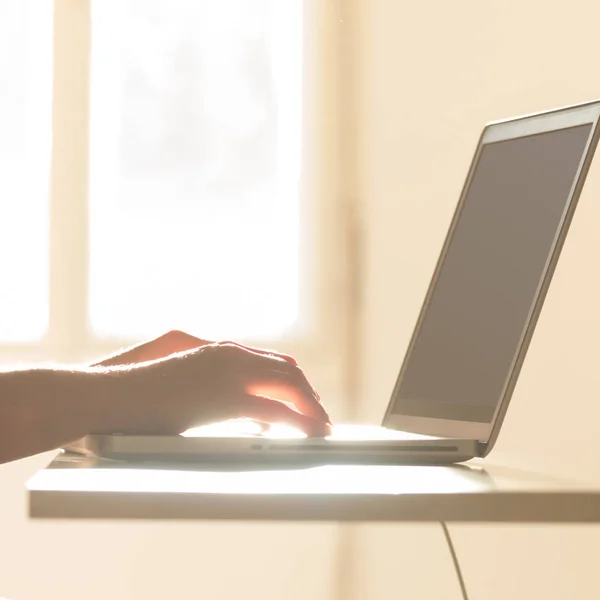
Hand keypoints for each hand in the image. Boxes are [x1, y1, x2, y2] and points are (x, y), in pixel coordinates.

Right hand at [96, 332, 330, 436]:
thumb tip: (230, 399)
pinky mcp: (227, 399)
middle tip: (320, 416)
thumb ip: (206, 379)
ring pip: (287, 387)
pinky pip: (276, 411)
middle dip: (307, 395)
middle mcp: (230, 354)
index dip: (289, 381)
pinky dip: (298, 421)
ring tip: (322, 427)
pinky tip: (307, 432)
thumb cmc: (133, 390)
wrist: (107, 397)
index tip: (302, 398)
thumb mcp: (175, 375)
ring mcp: (231, 373)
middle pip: (284, 372)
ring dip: (309, 408)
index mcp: (218, 349)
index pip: (268, 362)